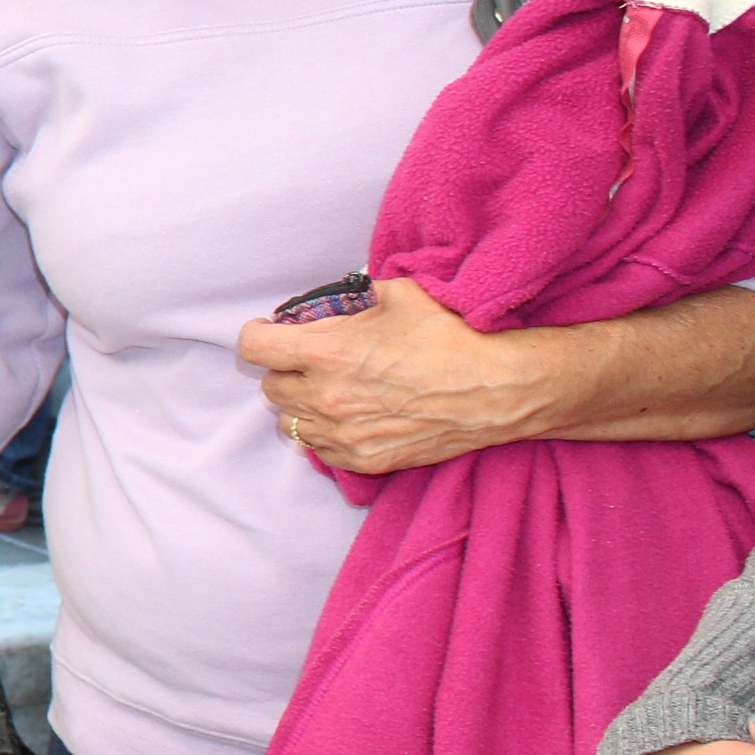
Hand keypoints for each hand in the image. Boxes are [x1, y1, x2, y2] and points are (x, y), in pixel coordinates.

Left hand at [239, 275, 556, 474]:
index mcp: (327, 353)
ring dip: (303, 404)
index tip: (269, 331)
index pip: (254, 347)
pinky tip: (350, 416)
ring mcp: (343, 434)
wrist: (500, 389)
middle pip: (271, 387)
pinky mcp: (365, 460)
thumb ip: (358, 295)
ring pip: (291, 422)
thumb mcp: (401, 295)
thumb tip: (342, 295)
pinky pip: (321, 449)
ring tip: (332, 389)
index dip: (258, 334)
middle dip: (285, 369)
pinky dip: (326, 433)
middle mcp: (326, 397)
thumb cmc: (453, 337)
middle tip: (310, 360)